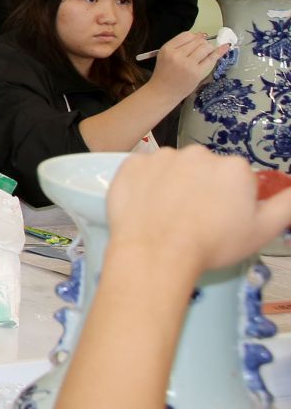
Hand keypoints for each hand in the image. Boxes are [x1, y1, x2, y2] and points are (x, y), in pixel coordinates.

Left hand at [108, 146, 290, 276]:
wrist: (155, 254)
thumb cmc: (209, 245)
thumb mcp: (263, 230)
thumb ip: (286, 204)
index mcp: (234, 167)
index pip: (236, 178)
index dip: (230, 200)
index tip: (221, 218)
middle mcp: (199, 154)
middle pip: (205, 170)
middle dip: (203, 189)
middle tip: (195, 219)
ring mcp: (163, 157)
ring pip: (174, 169)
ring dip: (173, 185)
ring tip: (170, 216)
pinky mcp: (133, 164)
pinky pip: (144, 170)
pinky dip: (145, 184)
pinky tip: (148, 207)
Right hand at [147, 31, 229, 97]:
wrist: (163, 92)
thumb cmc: (164, 73)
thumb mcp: (166, 55)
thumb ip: (180, 45)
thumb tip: (201, 35)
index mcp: (167, 49)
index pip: (186, 35)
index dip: (195, 36)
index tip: (199, 39)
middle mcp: (177, 55)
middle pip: (197, 41)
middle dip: (203, 43)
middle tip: (202, 50)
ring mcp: (188, 64)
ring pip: (205, 48)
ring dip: (209, 48)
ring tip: (206, 53)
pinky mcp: (197, 72)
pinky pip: (211, 59)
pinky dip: (219, 52)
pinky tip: (225, 47)